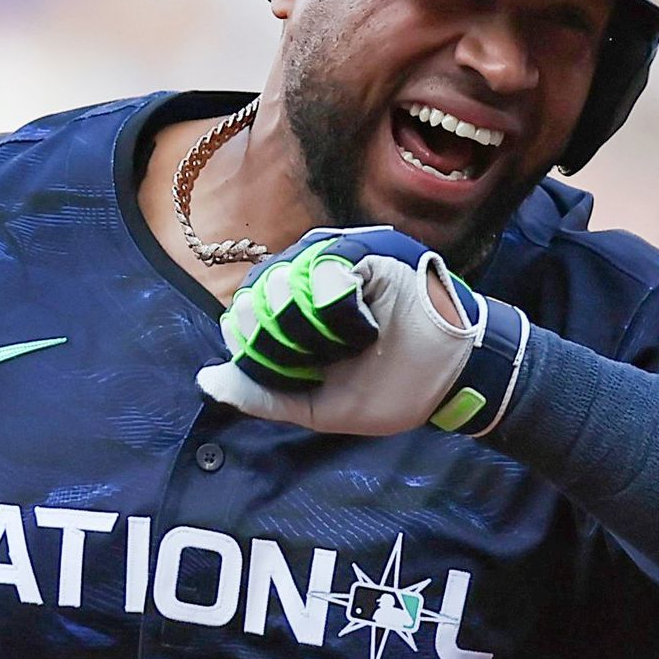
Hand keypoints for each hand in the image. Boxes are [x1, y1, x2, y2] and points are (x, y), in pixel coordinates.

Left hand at [197, 226, 529, 435]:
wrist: (450, 377)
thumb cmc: (389, 390)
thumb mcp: (316, 406)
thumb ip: (263, 395)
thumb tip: (207, 380)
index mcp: (297, 317)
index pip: (248, 309)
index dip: (252, 336)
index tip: (283, 363)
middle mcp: (312, 284)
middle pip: (261, 287)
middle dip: (276, 327)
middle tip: (318, 356)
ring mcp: (339, 264)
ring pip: (289, 271)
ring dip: (304, 313)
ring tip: (341, 342)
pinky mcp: (369, 252)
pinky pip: (329, 261)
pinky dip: (333, 293)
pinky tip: (357, 322)